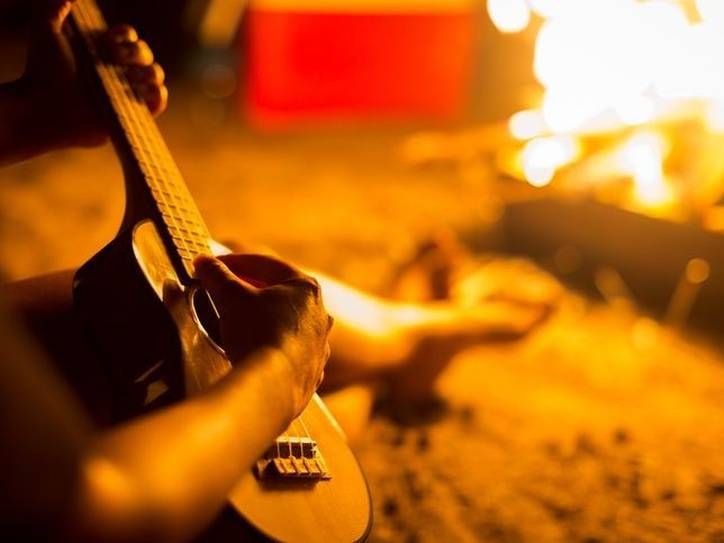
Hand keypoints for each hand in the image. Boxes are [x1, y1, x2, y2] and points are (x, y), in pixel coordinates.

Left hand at [22, 1, 167, 148]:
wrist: (46, 109)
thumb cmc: (42, 73)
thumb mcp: (45, 32)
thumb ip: (53, 9)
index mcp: (102, 52)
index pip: (128, 36)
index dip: (125, 34)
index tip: (110, 38)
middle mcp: (116, 71)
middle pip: (145, 53)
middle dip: (137, 51)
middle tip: (116, 58)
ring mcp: (126, 93)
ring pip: (156, 75)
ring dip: (150, 72)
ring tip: (131, 76)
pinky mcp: (132, 115)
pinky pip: (158, 102)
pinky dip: (157, 95)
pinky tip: (141, 91)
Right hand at [194, 254, 332, 417]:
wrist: (271, 388)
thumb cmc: (258, 335)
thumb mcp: (230, 298)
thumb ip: (217, 276)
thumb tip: (205, 263)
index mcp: (306, 289)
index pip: (267, 265)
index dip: (235, 262)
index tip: (215, 265)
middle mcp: (319, 315)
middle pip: (279, 294)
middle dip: (250, 290)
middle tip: (224, 290)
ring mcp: (318, 346)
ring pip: (286, 325)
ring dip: (262, 320)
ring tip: (236, 323)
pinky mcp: (310, 373)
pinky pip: (288, 354)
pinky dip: (270, 349)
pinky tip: (254, 352)